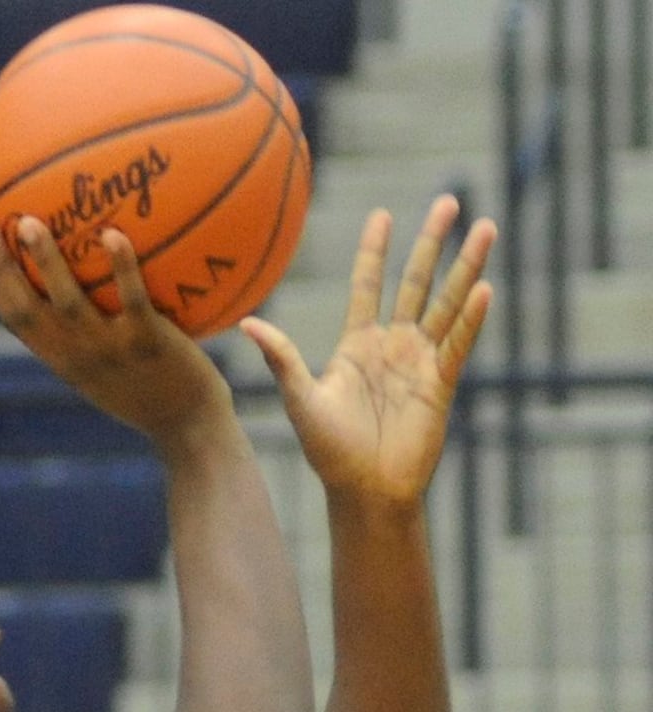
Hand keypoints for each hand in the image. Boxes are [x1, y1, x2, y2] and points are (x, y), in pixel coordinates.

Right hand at [0, 216, 232, 445]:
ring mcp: (110, 350)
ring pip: (68, 302)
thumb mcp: (110, 370)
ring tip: (29, 222)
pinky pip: (131, 300)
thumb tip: (84, 292)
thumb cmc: (154, 393)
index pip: (16, 322)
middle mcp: (78, 356)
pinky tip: (112, 233)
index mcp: (64, 361)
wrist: (188, 427)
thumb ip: (90, 336)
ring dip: (45, 262)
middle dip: (1, 268)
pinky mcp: (147, 343)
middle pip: (27, 309)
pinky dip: (120, 266)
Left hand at [240, 195, 496, 504]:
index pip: (367, 285)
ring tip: (485, 227)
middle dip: (431, 242)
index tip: (381, 214)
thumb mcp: (301, 400)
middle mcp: (390, 346)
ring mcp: (419, 362)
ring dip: (466, 267)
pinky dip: (470, 318)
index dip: (374, 251)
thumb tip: (247, 324)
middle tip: (448, 200)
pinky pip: (458, 344)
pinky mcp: (441, 383)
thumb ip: (281, 359)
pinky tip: (484, 289)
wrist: (365, 490)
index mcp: (355, 345)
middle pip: (415, 282)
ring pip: (446, 303)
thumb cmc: (328, 451)